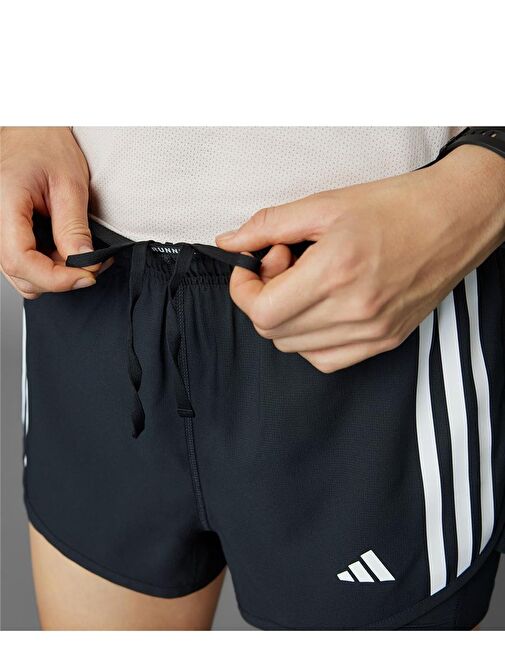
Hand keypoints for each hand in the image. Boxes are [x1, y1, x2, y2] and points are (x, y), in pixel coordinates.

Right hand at [0, 127, 98, 297]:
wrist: (31, 131)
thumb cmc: (44, 146)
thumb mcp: (69, 183)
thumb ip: (74, 227)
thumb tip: (84, 262)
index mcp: (5, 204)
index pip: (20, 260)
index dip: (55, 278)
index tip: (86, 276)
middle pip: (21, 274)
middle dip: (60, 278)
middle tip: (92, 264)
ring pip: (22, 275)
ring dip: (55, 274)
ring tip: (79, 253)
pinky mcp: (6, 235)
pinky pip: (24, 264)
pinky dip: (48, 266)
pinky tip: (65, 250)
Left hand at [216, 145, 504, 371]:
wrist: (454, 218)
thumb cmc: (396, 206)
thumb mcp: (326, 203)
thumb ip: (269, 225)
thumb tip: (229, 243)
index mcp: (336, 272)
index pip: (262, 312)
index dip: (244, 290)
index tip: (253, 265)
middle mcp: (355, 310)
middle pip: (274, 332)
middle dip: (264, 299)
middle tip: (285, 265)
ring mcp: (372, 331)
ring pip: (296, 348)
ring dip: (287, 318)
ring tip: (309, 283)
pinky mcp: (385, 341)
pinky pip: (326, 360)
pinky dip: (311, 339)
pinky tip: (322, 307)